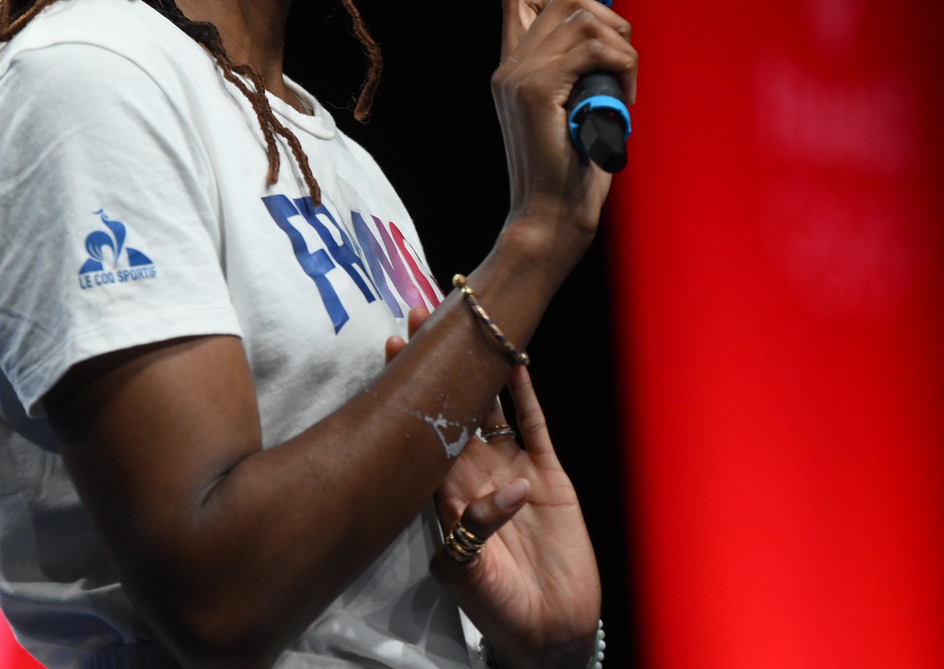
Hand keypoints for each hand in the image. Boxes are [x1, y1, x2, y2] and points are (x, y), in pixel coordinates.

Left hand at [387, 307, 601, 667]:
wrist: (550, 628)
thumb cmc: (499, 610)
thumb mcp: (469, 578)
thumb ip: (473, 535)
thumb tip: (500, 491)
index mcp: (445, 495)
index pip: (421, 432)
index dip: (409, 392)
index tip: (394, 350)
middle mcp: (473, 473)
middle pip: (451, 406)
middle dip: (438, 364)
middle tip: (421, 315)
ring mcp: (510, 469)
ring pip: (490, 406)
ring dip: (479, 366)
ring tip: (467, 321)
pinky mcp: (548, 473)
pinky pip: (534, 423)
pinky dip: (526, 392)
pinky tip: (517, 358)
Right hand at [491, 0, 636, 250]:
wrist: (548, 218)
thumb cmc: (568, 174)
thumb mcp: (571, 112)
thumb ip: (576, 75)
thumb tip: (612, 37)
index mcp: (511, 70)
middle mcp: (508, 67)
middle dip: (608, 16)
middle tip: (625, 58)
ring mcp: (519, 77)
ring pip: (582, 20)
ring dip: (619, 46)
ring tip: (624, 86)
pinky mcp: (537, 92)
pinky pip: (594, 50)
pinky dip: (622, 67)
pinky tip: (623, 97)